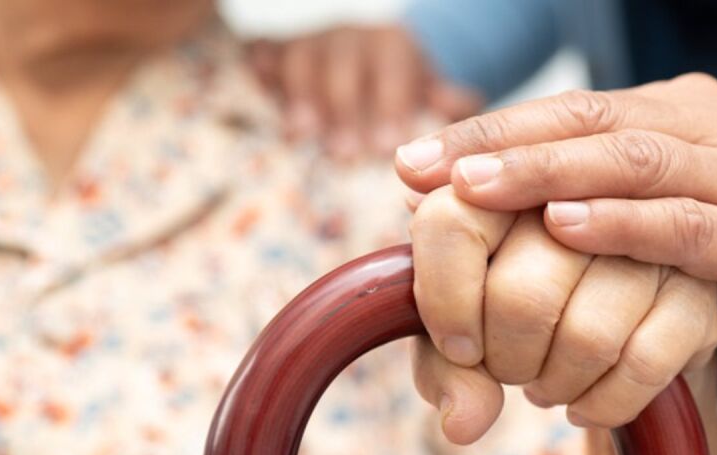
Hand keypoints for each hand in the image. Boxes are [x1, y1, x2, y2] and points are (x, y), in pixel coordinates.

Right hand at [248, 25, 482, 160]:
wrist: (377, 61)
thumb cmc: (409, 95)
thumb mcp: (435, 96)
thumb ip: (449, 102)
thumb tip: (460, 101)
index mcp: (394, 47)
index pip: (391, 72)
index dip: (386, 107)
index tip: (384, 148)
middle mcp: (353, 38)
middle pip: (344, 68)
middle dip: (344, 110)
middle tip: (345, 155)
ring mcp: (316, 41)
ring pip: (304, 58)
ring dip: (301, 96)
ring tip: (301, 135)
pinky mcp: (283, 50)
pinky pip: (267, 51)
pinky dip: (260, 65)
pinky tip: (256, 83)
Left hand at [394, 73, 716, 395]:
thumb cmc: (714, 271)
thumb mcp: (644, 223)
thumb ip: (578, 201)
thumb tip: (462, 200)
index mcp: (680, 114)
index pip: (574, 109)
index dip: (492, 131)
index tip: (414, 163)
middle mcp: (716, 131)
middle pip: (599, 123)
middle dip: (506, 147)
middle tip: (431, 171)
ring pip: (640, 163)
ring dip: (552, 175)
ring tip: (478, 191)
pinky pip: (689, 227)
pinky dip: (625, 225)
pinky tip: (567, 228)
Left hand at [407, 189, 716, 454]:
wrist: (667, 315)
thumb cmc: (558, 303)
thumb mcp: (487, 319)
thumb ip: (451, 362)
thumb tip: (463, 422)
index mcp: (531, 151)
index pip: (455, 217)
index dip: (443, 294)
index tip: (455, 344)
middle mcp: (603, 170)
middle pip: (521, 291)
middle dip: (506, 355)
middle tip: (509, 368)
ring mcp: (671, 219)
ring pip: (587, 334)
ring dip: (556, 380)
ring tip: (546, 384)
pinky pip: (645, 363)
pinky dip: (605, 400)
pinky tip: (586, 405)